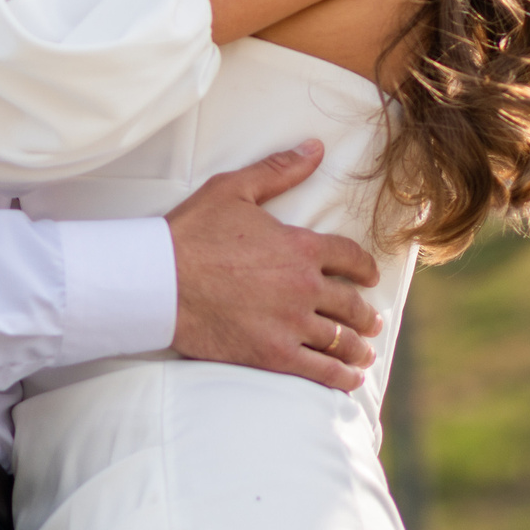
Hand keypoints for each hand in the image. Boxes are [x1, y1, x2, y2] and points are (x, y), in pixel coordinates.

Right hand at [167, 140, 383, 392]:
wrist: (158, 281)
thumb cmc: (191, 232)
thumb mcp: (233, 189)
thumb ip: (278, 170)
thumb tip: (314, 148)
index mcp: (300, 247)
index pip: (350, 258)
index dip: (365, 269)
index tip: (369, 278)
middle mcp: (304, 287)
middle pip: (351, 304)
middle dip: (365, 314)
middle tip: (372, 320)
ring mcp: (290, 324)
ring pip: (341, 341)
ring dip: (358, 348)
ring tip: (363, 354)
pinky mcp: (272, 354)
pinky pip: (320, 371)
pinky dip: (340, 378)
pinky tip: (348, 381)